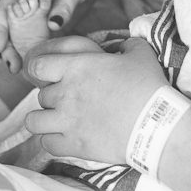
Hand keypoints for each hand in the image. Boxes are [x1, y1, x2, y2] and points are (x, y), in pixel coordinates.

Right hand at [0, 0, 99, 72]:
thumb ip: (63, 6)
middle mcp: (24, 4)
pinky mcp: (44, 25)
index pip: (3, 11)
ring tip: (22, 71)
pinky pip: (35, 41)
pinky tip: (37, 66)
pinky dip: (34, 53)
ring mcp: (33, 16)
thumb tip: (53, 25)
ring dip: (19, 53)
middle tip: (13, 66)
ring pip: (20, 37)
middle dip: (8, 48)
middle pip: (9, 28)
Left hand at [23, 37, 166, 164]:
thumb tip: (123, 46)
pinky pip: (47, 144)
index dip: (41, 70)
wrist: (157, 124)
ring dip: (44, 120)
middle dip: (52, 98)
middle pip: (41, 96)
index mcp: (76, 67)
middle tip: (69, 101)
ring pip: (34, 121)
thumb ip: (127, 45)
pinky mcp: (73, 145)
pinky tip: (65, 138)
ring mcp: (66, 121)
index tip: (50, 75)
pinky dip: (52, 141)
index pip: (38, 66)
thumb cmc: (148, 86)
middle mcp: (65, 93)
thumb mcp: (140, 54)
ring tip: (57, 121)